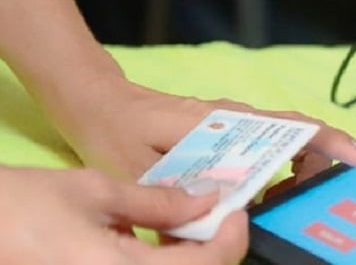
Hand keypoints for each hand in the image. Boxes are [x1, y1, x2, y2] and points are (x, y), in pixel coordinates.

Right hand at [0, 166, 246, 264]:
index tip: (235, 212)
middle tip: (214, 218)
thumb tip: (207, 199)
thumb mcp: (98, 192)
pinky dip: (163, 264)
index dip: (230, 241)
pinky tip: (159, 244)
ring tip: (188, 226)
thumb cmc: (25, 206)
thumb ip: (159, 201)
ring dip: (189, 259)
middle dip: (212, 251)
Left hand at [47, 75, 355, 182]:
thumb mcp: (139, 171)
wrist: (99, 102)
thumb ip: (173, 202)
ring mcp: (235, 121)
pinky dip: (277, 169)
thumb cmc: (118, 130)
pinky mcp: (227, 129)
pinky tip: (265, 193)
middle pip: (299, 133)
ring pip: (284, 140)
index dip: (331, 142)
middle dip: (321, 163)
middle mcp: (238, 117)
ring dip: (298, 169)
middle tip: (317, 198)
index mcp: (225, 122)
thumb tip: (213, 227)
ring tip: (290, 202)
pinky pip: (265, 147)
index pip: (291, 127)